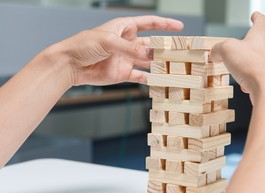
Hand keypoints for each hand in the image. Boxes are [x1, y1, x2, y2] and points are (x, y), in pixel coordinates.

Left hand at [52, 16, 182, 85]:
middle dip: (164, 47)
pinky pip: (140, 76)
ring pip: (148, 61)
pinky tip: (159, 81)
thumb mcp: (108, 42)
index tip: (179, 27)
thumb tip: (150, 54)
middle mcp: (127, 43)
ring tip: (172, 67)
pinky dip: (149, 79)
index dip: (164, 24)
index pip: (149, 24)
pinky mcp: (122, 73)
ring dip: (159, 64)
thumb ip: (130, 49)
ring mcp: (126, 59)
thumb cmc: (84, 45)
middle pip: (151, 43)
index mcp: (124, 28)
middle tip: (178, 52)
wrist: (70, 65)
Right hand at [210, 12, 264, 103]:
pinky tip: (244, 86)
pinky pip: (256, 78)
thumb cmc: (254, 65)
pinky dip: (248, 81)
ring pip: (255, 62)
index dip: (257, 17)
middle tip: (237, 47)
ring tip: (236, 70)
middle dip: (246, 46)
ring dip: (245, 66)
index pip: (261, 21)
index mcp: (261, 35)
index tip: (255, 16)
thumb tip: (215, 54)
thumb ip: (218, 48)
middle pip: (257, 43)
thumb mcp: (227, 49)